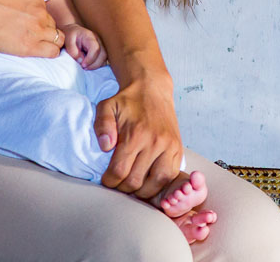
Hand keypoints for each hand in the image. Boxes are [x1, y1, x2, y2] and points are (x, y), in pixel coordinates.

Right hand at [0, 0, 61, 57]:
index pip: (43, 8)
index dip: (35, 15)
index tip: (24, 19)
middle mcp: (40, 11)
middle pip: (50, 23)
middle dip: (42, 28)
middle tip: (26, 33)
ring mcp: (37, 29)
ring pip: (57, 38)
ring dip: (48, 41)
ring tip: (35, 45)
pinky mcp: (30, 46)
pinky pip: (52, 51)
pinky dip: (49, 52)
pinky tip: (38, 51)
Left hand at [60, 24, 106, 68]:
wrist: (72, 32)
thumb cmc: (69, 36)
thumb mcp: (67, 41)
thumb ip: (72, 50)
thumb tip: (81, 61)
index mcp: (90, 37)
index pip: (95, 48)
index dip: (90, 59)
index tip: (83, 65)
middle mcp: (98, 41)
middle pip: (103, 54)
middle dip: (94, 65)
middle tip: (84, 68)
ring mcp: (101, 46)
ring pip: (104, 59)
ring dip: (96, 66)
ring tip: (85, 67)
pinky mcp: (100, 51)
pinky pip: (103, 61)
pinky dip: (97, 65)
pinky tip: (88, 66)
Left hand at [94, 75, 182, 198]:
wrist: (152, 89)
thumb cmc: (127, 101)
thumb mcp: (106, 106)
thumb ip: (102, 126)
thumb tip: (105, 146)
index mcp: (135, 134)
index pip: (120, 171)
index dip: (109, 182)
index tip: (106, 180)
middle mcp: (154, 142)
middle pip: (136, 181)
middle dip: (123, 188)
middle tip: (117, 183)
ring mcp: (169, 147)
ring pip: (156, 184)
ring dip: (142, 192)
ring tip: (133, 186)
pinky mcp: (178, 149)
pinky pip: (171, 177)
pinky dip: (159, 185)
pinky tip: (148, 182)